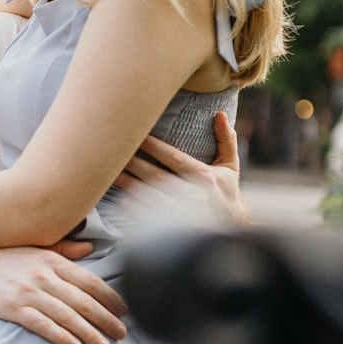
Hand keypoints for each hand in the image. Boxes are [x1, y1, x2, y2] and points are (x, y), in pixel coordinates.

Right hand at [0, 247, 125, 343]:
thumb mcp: (31, 249)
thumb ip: (62, 250)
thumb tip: (89, 248)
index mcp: (50, 259)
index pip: (90, 281)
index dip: (110, 298)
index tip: (125, 312)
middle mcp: (42, 274)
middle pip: (84, 301)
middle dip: (107, 320)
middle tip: (123, 335)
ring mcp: (27, 291)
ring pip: (68, 316)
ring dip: (90, 334)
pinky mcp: (12, 308)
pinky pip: (43, 325)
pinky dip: (61, 336)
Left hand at [114, 110, 247, 228]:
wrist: (231, 230)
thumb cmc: (226, 193)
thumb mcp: (230, 166)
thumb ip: (226, 140)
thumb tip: (219, 113)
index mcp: (205, 177)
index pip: (174, 158)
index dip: (154, 147)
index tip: (138, 135)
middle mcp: (194, 196)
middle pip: (157, 177)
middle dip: (135, 163)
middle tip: (115, 152)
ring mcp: (184, 214)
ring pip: (151, 197)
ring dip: (130, 185)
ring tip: (112, 173)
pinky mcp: (176, 229)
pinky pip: (152, 219)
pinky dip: (137, 210)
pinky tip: (124, 200)